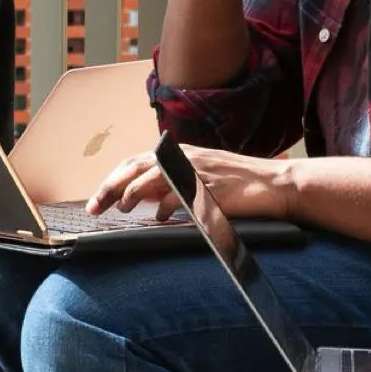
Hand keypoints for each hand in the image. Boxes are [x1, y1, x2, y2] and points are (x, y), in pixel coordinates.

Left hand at [86, 144, 293, 221]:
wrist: (276, 184)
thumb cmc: (237, 184)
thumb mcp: (199, 178)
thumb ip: (171, 184)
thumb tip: (142, 200)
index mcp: (179, 154)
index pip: (135, 161)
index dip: (113, 179)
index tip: (96, 199)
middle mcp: (184, 157)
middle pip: (136, 166)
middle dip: (111, 186)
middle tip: (94, 207)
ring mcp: (197, 170)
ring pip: (153, 176)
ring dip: (132, 193)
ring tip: (121, 209)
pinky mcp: (211, 187)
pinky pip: (180, 195)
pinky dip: (165, 206)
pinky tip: (158, 218)